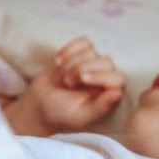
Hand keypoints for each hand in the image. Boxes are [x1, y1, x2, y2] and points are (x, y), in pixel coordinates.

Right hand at [1, 38, 125, 135]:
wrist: (40, 104)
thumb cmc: (62, 113)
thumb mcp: (79, 116)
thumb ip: (100, 108)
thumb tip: (118, 93)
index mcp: (110, 93)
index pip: (117, 78)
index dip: (100, 76)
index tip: (82, 79)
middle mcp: (106, 76)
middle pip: (104, 61)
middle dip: (80, 70)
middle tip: (66, 83)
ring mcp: (95, 62)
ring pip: (91, 51)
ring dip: (70, 64)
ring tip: (62, 78)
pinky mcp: (83, 52)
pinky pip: (83, 41)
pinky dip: (68, 50)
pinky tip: (58, 62)